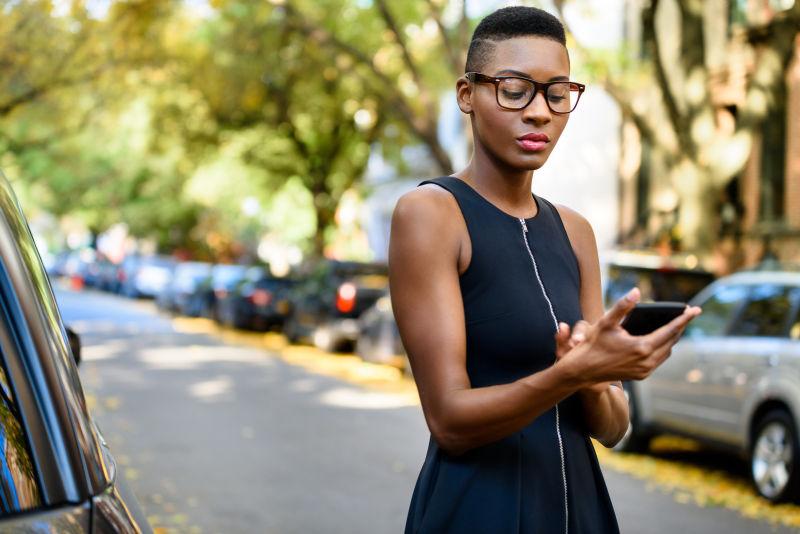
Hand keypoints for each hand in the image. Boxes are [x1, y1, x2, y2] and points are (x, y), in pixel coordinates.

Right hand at [556, 288, 701, 386]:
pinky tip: (660, 340)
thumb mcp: (606, 322)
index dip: (684, 319)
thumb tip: (636, 291)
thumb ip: (623, 306)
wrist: (583, 370)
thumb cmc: (593, 344)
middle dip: (680, 327)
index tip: (696, 310)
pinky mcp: (641, 375)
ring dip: (672, 339)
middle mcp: (647, 361)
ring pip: (667, 352)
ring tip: (675, 325)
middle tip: (687, 314)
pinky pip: (659, 360)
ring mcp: (645, 370)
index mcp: (642, 347)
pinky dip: (663, 348)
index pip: (670, 330)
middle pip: (672, 341)